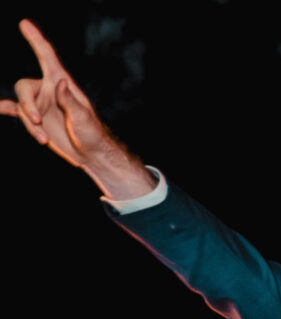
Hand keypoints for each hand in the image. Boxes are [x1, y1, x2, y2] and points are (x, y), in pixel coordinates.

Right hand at [0, 19, 107, 166]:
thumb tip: (60, 82)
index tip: (24, 24)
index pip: (47, 57)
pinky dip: (4, 108)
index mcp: (62, 83)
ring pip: (20, 106)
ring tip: (43, 139)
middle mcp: (48, 90)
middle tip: (37, 121)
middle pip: (23, 87)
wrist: (90, 153)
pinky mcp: (35, 118)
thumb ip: (70, 101)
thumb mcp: (83, 117)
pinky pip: (14, 110)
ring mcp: (40, 104)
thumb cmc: (92, 133)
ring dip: (29, 124)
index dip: (36, 40)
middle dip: (27, 105)